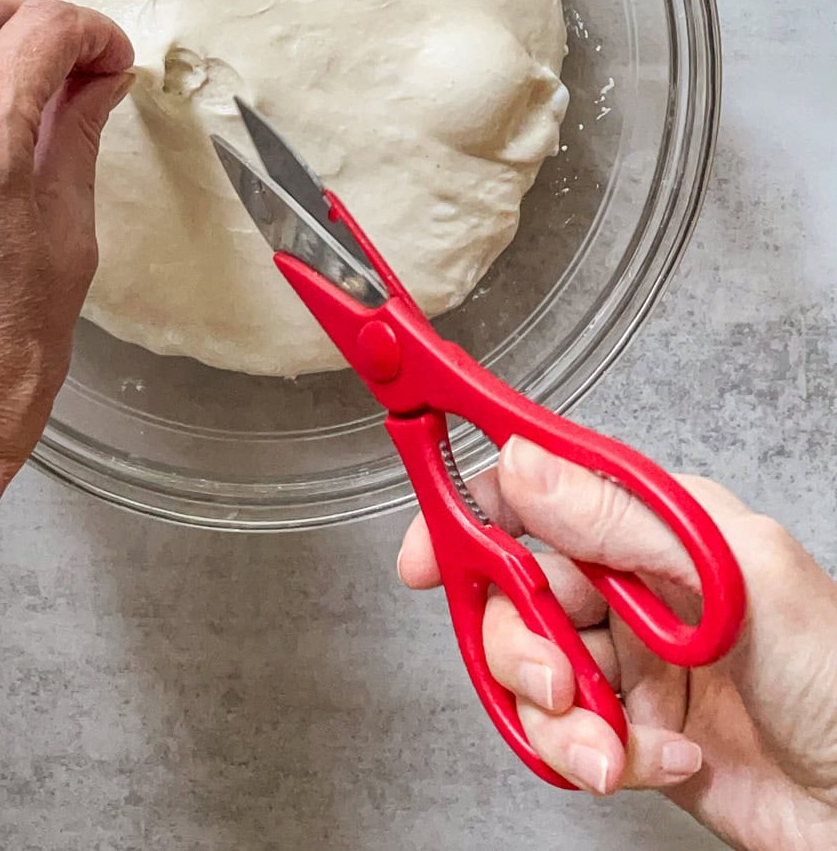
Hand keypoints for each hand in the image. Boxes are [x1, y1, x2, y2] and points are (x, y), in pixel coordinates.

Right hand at [398, 437, 836, 848]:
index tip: (426, 551)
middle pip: (513, 589)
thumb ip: (618, 519)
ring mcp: (623, 656)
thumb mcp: (731, 575)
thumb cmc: (836, 676)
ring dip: (560, 717)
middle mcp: (628, 581)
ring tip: (614, 744)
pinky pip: (560, 735)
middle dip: (519, 644)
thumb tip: (525, 465)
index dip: (472, 512)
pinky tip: (659, 759)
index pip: (539, 491)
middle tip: (555, 679)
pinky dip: (597, 756)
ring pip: (526, 669)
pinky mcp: (623, 727)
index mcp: (653, 522)